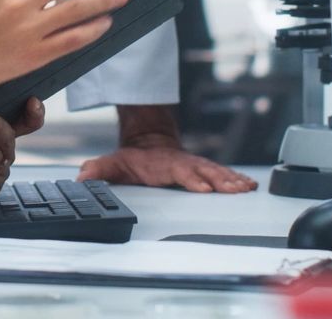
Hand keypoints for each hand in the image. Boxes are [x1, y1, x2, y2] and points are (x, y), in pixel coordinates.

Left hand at [77, 137, 257, 193]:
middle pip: (204, 172)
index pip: (180, 172)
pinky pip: (222, 173)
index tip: (204, 188)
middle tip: (235, 190)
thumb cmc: (133, 159)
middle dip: (220, 181)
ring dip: (232, 180)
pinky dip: (236, 178)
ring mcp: (195, 165)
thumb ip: (98, 170)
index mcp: (164, 165)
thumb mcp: (112, 163)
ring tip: (247, 188)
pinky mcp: (203, 169)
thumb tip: (82, 177)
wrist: (148, 142)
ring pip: (216, 172)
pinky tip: (249, 186)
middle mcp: (183, 164)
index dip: (192, 179)